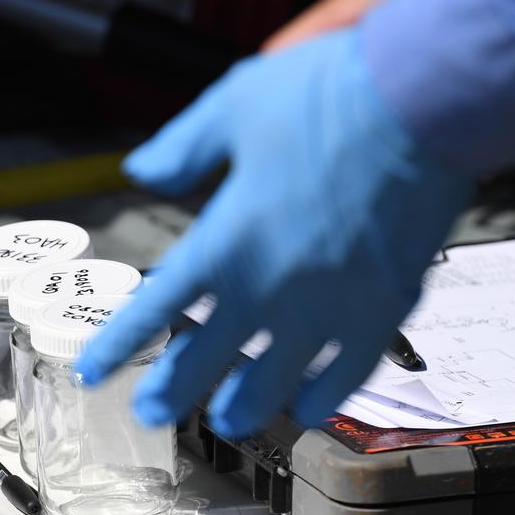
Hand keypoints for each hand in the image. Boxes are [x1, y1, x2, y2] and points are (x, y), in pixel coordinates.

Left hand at [74, 29, 470, 437]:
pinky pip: (346, 374)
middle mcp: (270, 285)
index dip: (120, 344)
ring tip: (227, 419)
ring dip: (244, 406)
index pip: (156, 307)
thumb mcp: (232, 105)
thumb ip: (183, 149)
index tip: (95, 370)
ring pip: (274, 381)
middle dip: (174, 390)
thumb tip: (142, 171)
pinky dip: (322, 397)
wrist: (419, 98)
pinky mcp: (383, 307)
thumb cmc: (326, 95)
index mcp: (224, 238)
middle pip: (207, 359)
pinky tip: (306, 406)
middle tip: (153, 411)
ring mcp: (329, 305)